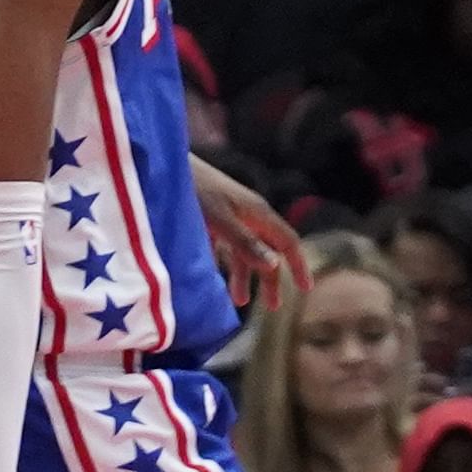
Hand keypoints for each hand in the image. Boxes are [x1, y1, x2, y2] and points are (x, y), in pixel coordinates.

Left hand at [192, 156, 306, 311]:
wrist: (165, 164)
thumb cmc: (195, 190)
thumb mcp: (220, 220)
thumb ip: (246, 243)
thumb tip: (274, 266)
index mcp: (257, 213)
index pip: (288, 241)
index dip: (298, 264)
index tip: (306, 289)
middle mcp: (248, 215)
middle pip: (268, 250)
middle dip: (272, 279)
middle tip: (273, 307)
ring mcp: (230, 216)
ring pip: (245, 251)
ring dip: (245, 276)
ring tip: (238, 302)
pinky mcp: (212, 218)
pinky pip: (226, 246)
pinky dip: (225, 264)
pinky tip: (216, 280)